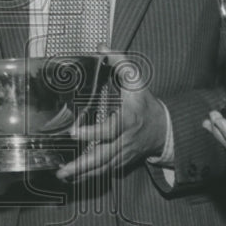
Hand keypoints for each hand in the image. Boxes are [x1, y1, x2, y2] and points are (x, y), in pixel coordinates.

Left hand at [56, 52, 167, 181]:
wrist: (163, 129)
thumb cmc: (145, 103)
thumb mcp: (137, 81)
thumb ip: (121, 63)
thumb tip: (102, 47)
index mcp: (127, 121)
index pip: (109, 130)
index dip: (92, 133)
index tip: (73, 133)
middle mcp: (124, 141)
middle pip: (102, 156)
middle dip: (82, 164)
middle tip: (62, 169)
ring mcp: (123, 153)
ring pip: (102, 167)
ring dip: (82, 173)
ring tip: (62, 175)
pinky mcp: (121, 161)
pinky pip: (104, 171)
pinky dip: (89, 176)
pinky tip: (73, 178)